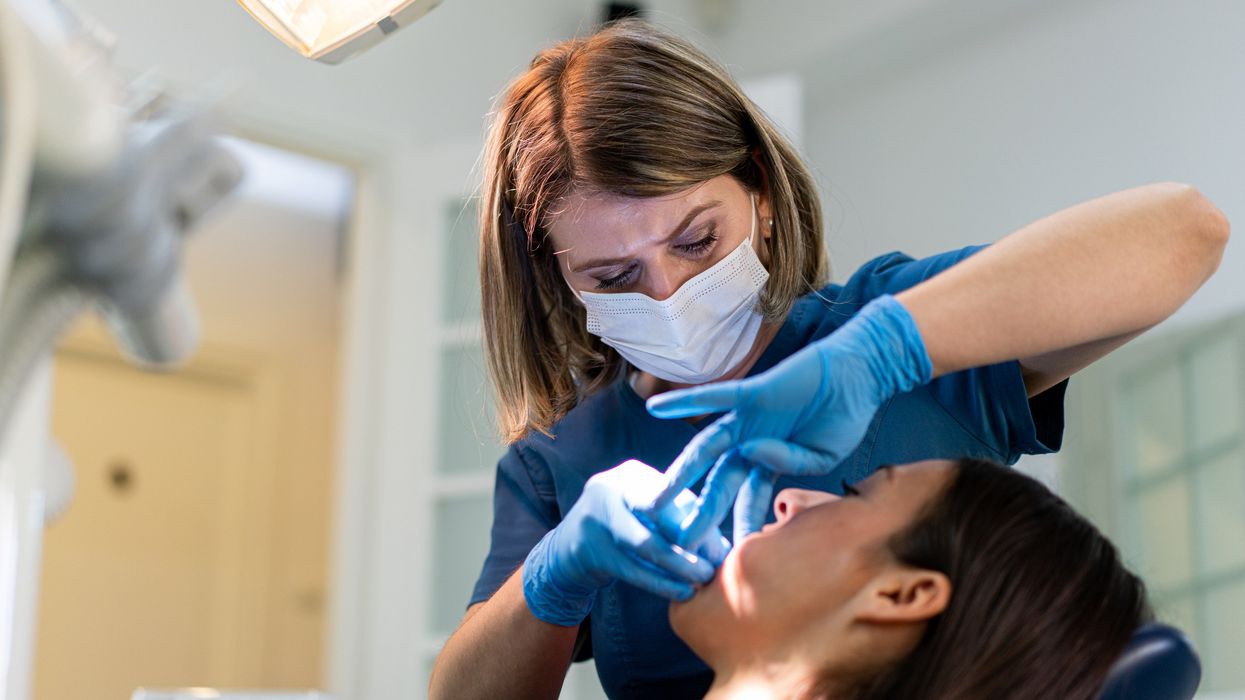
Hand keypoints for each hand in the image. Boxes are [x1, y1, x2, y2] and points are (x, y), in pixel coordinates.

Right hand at [522, 459, 730, 626]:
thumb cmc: (620, 529)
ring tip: (702, 580)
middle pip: (661, 516)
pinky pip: (632, 569)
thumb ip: (677, 520)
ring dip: (679, 566)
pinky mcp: (589, 549)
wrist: (567, 550)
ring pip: (647, 545)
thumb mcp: (643, 512)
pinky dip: (660, 583)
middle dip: (693, 543)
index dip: (701, 521)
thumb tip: (723, 546)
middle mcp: (610, 488)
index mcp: (631, 474)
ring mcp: (595, 517)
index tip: (723, 547)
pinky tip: (681, 593)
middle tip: (716, 566)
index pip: (675, 495)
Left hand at [644, 295, 931, 543]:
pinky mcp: (753, 393)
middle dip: (700, 515)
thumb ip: (788, 461)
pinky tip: (654, 408)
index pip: (748, 502)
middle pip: (719, 484)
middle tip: (678, 544)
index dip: (739, 529)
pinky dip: (684, 401)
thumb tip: (753, 452)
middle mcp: (751, 443)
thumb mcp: (820, 457)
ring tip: (656, 500)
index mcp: (768, 463)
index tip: (728, 563)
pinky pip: (714, 397)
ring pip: (707, 449)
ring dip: (680, 474)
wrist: (857, 377)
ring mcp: (749, 419)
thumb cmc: (842, 417)